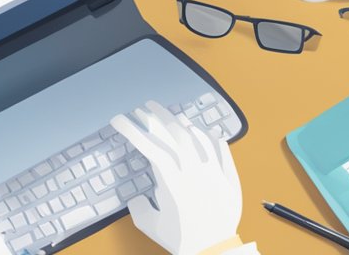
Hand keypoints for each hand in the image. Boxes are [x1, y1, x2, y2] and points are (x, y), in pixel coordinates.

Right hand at [110, 102, 242, 254]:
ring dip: (181, 122)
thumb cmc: (182, 239)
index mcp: (171, 181)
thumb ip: (138, 206)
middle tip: (144, 108)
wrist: (213, 251)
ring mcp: (214, 172)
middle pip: (173, 133)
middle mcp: (193, 171)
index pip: (149, 145)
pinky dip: (211, 136)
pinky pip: (221, 148)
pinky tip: (203, 131)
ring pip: (197, 136)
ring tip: (171, 116)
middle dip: (155, 116)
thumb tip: (137, 196)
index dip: (132, 129)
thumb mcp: (150, 224)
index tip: (119, 120)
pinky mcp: (229, 177)